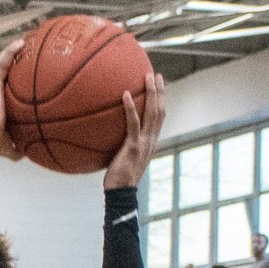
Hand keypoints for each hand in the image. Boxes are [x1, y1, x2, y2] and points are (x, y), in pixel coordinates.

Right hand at [0, 38, 25, 159]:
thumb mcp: (9, 146)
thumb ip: (17, 149)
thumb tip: (26, 155)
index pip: (5, 87)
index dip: (13, 79)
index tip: (24, 73)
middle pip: (3, 71)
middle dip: (13, 61)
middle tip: (26, 52)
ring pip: (2, 63)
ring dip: (12, 52)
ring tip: (24, 42)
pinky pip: (3, 63)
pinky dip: (10, 52)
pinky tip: (20, 43)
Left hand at [104, 73, 165, 189]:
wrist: (121, 193)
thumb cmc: (118, 179)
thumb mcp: (124, 159)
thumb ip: (122, 146)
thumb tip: (108, 136)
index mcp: (151, 143)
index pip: (159, 118)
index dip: (160, 101)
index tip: (158, 86)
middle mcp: (151, 141)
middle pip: (160, 111)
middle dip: (160, 91)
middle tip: (155, 74)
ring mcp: (144, 143)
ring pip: (152, 113)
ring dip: (152, 92)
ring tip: (148, 76)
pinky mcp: (133, 146)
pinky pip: (133, 123)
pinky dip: (130, 108)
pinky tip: (124, 95)